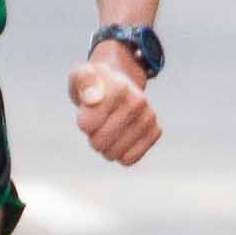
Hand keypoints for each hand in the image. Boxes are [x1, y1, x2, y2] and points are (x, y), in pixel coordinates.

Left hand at [68, 40, 162, 166]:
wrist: (119, 84)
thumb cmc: (94, 84)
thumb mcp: (80, 75)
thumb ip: (83, 82)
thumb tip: (93, 99)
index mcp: (118, 88)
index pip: (88, 125)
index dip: (83, 122)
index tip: (88, 110)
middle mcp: (137, 101)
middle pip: (100, 142)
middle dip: (93, 136)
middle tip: (98, 122)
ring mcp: (148, 117)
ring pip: (114, 153)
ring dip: (105, 146)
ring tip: (108, 128)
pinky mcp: (155, 131)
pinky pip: (129, 159)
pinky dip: (120, 154)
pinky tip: (120, 138)